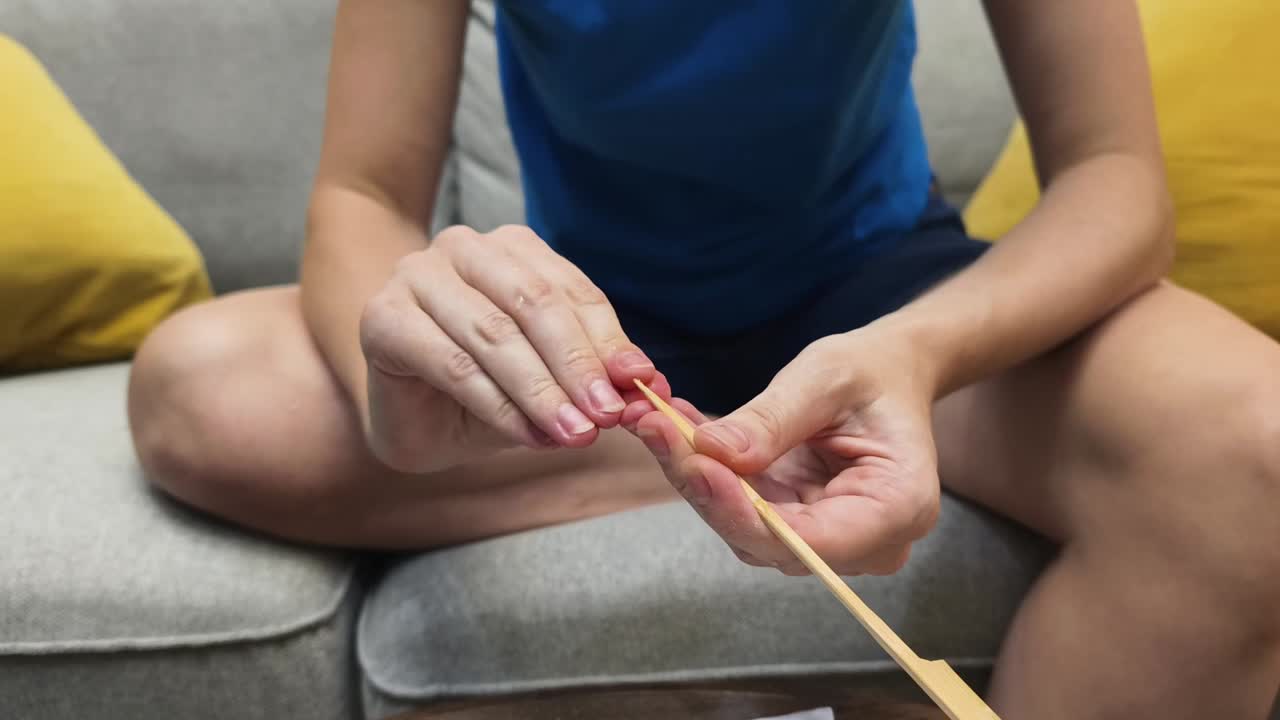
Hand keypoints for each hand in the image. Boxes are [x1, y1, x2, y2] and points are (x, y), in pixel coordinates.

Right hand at [359, 224, 668, 472]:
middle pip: (535, 304)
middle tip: (607, 415)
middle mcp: (462, 248)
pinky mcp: (382, 318)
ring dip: (541, 391)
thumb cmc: (485, 391)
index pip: (572, 291)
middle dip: (577, 365)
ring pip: (495, 334)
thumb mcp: (550, 380)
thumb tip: (648, 383)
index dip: (610, 341)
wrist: (410, 419)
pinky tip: (528, 436)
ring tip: (574, 433)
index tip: (642, 385)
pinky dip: (498, 405)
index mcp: (511, 249)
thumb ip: (591, 375)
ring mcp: (416, 277)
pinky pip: (454, 364)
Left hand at [624, 329, 939, 575]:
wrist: (885, 377)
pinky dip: (705, 473)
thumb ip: (773, 420)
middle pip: (769, 539)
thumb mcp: (826, 378)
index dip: (743, 511)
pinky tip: (671, 431)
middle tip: (656, 429)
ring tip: (656, 422)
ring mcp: (830, 541)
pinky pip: (740, 512)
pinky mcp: (795, 527)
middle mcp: (868, 543)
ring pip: (745, 530)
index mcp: (899, 508)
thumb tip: (712, 452)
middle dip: (707, 488)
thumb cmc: (870, 373)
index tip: (695, 464)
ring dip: (696, 479)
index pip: (810, 538)